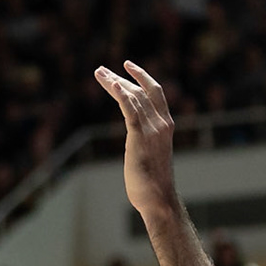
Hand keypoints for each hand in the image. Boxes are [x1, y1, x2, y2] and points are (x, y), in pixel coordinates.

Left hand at [94, 62, 176, 215]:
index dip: (141, 77)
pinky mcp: (140, 138)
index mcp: (166, 126)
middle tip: (100, 70)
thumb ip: (145, 140)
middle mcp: (162, 123)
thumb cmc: (153, 182)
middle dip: (119, 78)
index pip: (154, 93)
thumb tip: (136, 138)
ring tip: (98, 73)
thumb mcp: (150, 154)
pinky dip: (122, 96)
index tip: (126, 66)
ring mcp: (152, 130)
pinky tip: (112, 85)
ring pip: (132, 98)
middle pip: (140, 91)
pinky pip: (131, 111)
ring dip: (113, 83)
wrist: (159, 198)